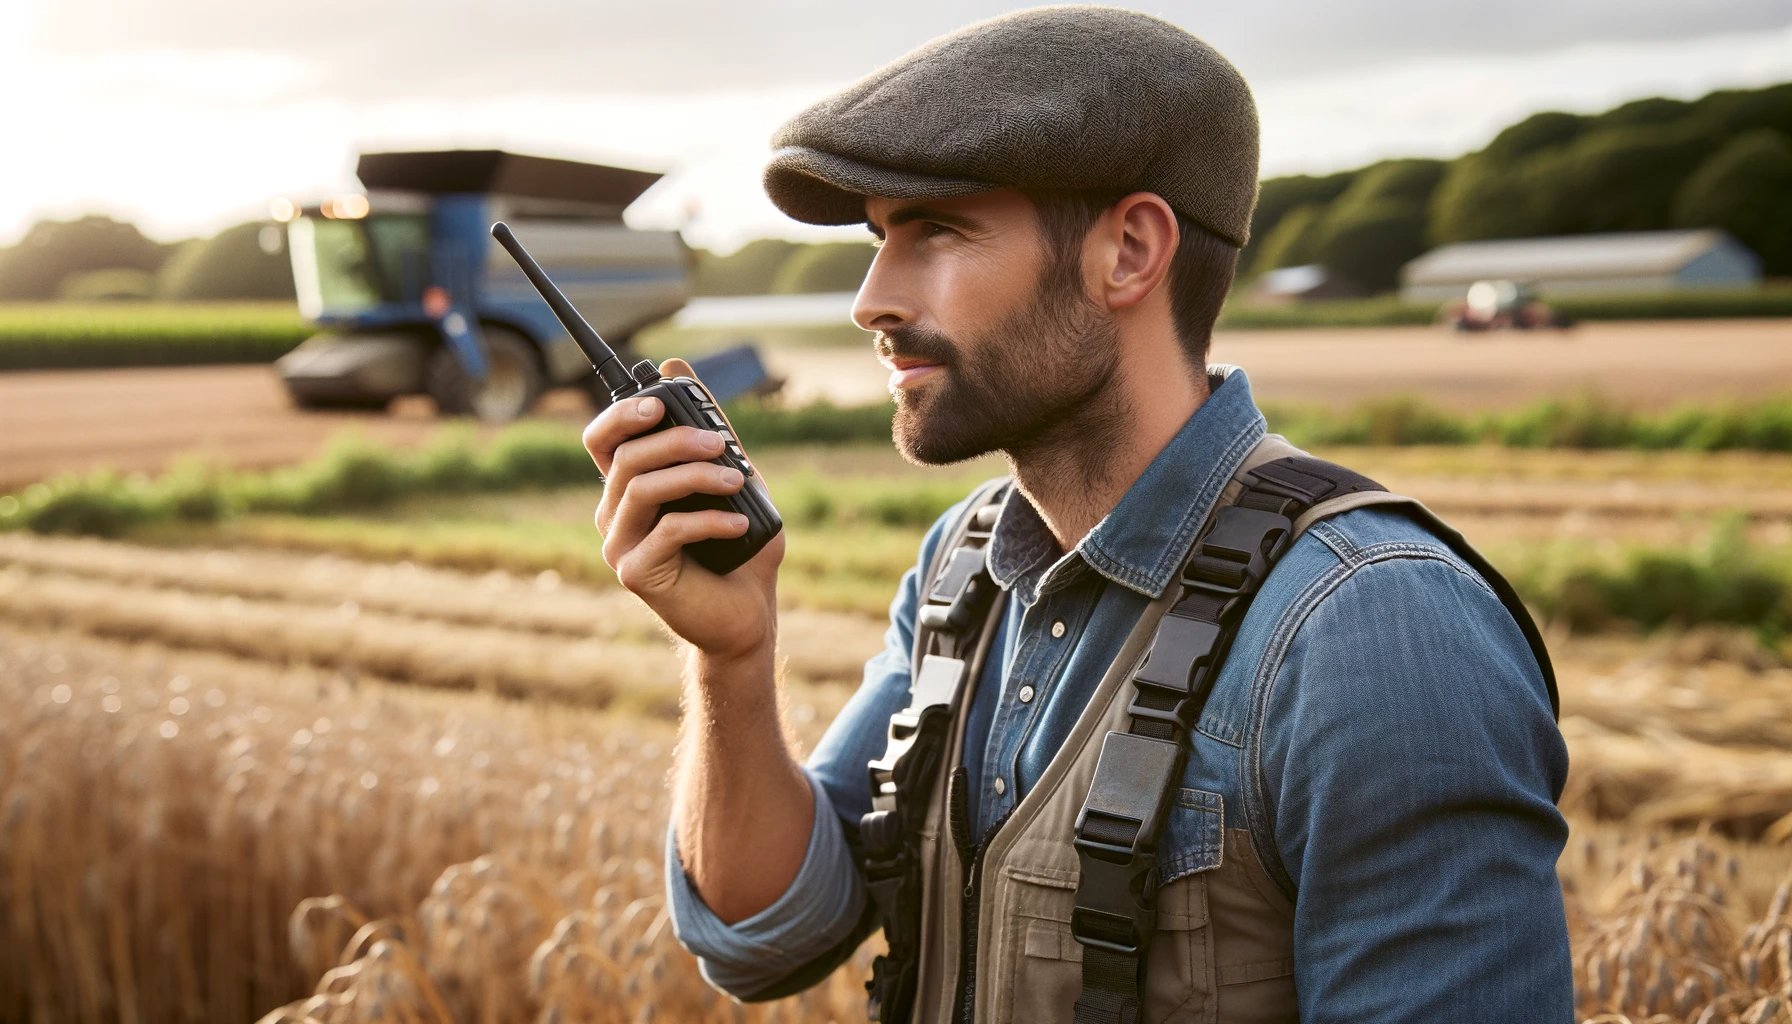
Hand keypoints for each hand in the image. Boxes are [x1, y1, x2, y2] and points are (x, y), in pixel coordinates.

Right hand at [582, 358, 784, 661]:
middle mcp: (614, 514)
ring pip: (641, 488)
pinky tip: (740, 524)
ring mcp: (619, 545)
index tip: (659, 402)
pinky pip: (666, 530)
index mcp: (629, 488)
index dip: (621, 414)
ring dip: (694, 476)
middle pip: (625, 458)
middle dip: (675, 440)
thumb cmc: (740, 549)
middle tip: (722, 444)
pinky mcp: (635, 573)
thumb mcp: (734, 479)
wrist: (747, 618)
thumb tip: (677, 366)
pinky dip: (708, 520)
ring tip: (737, 481)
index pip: (602, 439)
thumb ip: (710, 431)